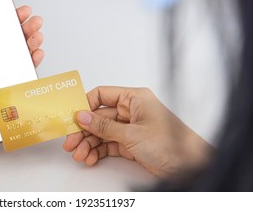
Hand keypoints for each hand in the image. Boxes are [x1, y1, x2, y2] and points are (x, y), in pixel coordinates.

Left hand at [0, 0, 43, 136]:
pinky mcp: (3, 86)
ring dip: (32, 41)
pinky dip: (33, 62)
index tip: (16, 9)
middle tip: (32, 20)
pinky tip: (36, 54)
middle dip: (26, 26)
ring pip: (20, 52)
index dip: (7, 16)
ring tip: (36, 34)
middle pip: (11, 37)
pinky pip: (22, 72)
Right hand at [63, 87, 213, 177]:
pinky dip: (98, 151)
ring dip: (88, 143)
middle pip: (99, 116)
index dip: (85, 104)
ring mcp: (129, 128)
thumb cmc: (170, 143)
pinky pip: (108, 144)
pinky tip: (89, 157)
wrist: (190, 167)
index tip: (72, 116)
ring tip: (79, 154)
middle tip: (71, 141)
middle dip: (84, 130)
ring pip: (101, 132)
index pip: (102, 95)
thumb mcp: (132, 134)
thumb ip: (104, 126)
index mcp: (134, 99)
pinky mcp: (130, 143)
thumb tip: (82, 116)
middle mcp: (131, 111)